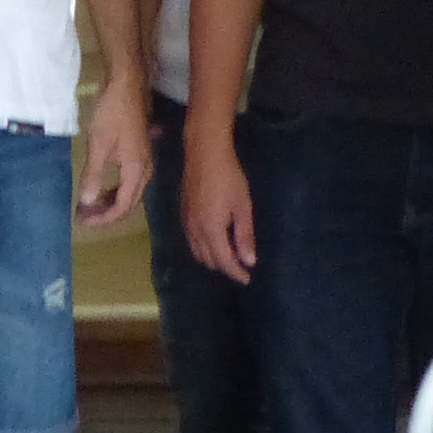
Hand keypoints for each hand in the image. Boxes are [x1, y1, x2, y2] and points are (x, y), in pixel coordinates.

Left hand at [75, 73, 148, 230]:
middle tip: (82, 217)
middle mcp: (145, 170)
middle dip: (105, 214)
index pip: (122, 207)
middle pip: (128, 204)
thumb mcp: (98, 146)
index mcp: (136, 171)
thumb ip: (93, 176)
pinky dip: (114, 189)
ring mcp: (144, 161)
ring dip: (109, 202)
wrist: (125, 84)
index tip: (82, 222)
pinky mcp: (139, 153)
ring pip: (129, 192)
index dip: (103, 219)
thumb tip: (87, 203)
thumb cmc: (111, 113)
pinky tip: (100, 188)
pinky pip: (128, 180)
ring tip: (88, 206)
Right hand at [181, 121, 253, 282]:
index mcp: (211, 230)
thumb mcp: (243, 206)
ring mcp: (186, 223)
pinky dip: (203, 249)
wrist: (205, 153)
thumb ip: (244, 235)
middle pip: (209, 260)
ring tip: (230, 257)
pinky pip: (191, 242)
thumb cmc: (229, 178)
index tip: (247, 279)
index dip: (236, 273)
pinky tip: (214, 242)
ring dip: (213, 259)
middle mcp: (195, 231)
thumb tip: (249, 261)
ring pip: (198, 253)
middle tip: (242, 266)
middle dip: (225, 267)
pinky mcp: (183, 215)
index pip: (224, 261)